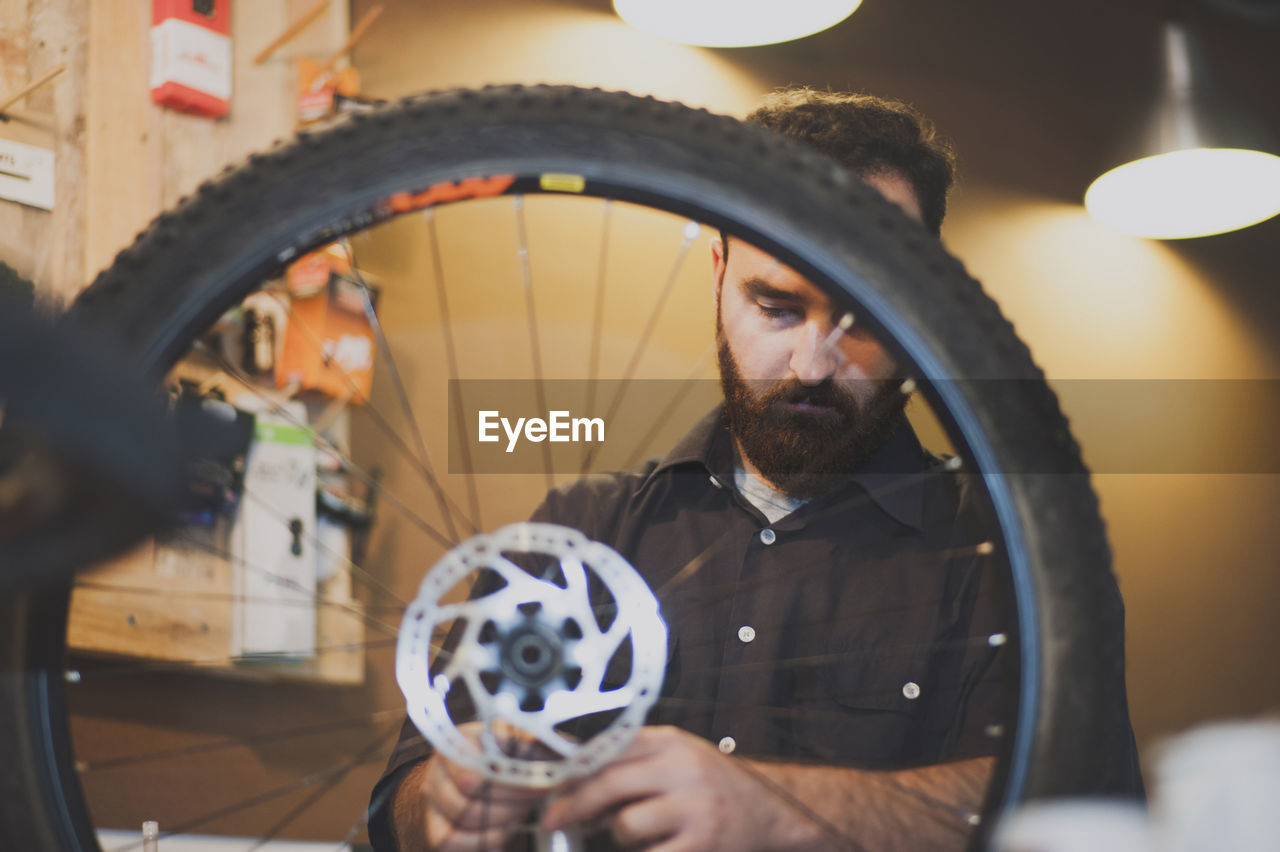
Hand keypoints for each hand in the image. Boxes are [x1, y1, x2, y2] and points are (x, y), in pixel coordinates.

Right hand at [393, 722, 546, 851]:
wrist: (465, 779)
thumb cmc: (497, 758)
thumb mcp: (515, 742)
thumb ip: (536, 743)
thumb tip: (571, 752)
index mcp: (458, 740)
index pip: (479, 766)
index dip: (514, 779)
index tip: (544, 782)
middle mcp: (437, 769)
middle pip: (472, 792)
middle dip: (514, 799)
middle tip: (539, 797)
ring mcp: (433, 801)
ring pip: (467, 817)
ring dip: (503, 818)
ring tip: (522, 812)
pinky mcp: (436, 830)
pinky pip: (455, 843)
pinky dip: (486, 841)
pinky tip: (505, 832)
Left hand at [541, 726, 796, 851]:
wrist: (772, 813)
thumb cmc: (716, 785)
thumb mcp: (680, 755)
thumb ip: (636, 755)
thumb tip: (575, 762)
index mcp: (672, 742)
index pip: (609, 748)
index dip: (573, 769)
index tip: (553, 784)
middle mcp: (683, 770)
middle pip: (608, 783)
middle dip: (573, 805)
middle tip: (555, 819)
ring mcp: (694, 810)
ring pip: (625, 825)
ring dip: (615, 834)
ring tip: (626, 833)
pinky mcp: (701, 846)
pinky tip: (648, 848)